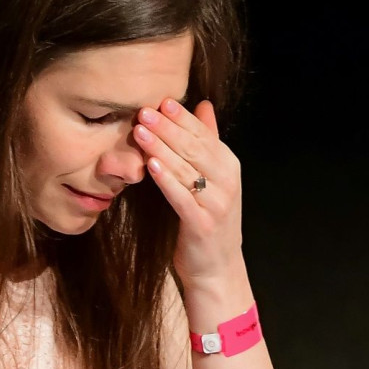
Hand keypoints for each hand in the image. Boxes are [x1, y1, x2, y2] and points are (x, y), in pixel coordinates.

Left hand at [132, 98, 243, 290]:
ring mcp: (217, 203)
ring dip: (161, 148)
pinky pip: (181, 197)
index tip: (160, 101)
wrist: (217, 268)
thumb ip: (208, 141)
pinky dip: (166, 179)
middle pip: (194, 148)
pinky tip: (151, 164)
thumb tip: (203, 104)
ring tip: (140, 131)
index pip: (203, 134)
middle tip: (143, 111)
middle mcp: (227, 181)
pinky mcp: (202, 224)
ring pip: (186, 169)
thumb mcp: (211, 177)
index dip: (181, 117)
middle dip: (167, 128)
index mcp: (228, 165)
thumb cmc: (207, 218)